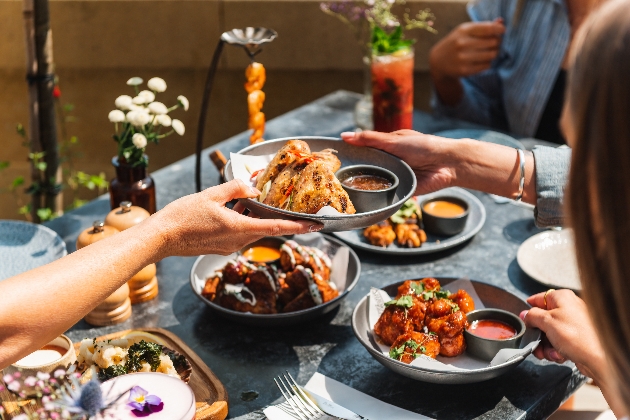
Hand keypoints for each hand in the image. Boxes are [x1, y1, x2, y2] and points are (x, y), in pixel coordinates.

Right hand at [150, 179, 321, 257]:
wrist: (161, 238)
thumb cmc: (182, 216)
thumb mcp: (210, 195)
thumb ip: (235, 188)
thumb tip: (252, 187)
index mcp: (238, 228)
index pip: (276, 227)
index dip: (297, 226)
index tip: (314, 226)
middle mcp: (237, 240)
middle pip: (266, 228)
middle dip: (280, 219)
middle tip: (295, 210)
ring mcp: (228, 245)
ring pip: (252, 229)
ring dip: (257, 216)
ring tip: (256, 199)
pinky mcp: (220, 246)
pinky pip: (240, 232)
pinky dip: (244, 220)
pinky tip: (236, 207)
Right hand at [341, 130, 455, 194]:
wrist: (446, 164)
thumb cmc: (422, 146)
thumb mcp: (393, 140)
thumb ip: (369, 139)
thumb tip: (344, 135)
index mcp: (386, 147)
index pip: (364, 151)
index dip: (350, 155)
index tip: (332, 160)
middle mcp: (389, 162)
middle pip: (367, 168)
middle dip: (354, 174)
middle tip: (334, 180)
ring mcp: (394, 177)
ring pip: (374, 183)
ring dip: (365, 187)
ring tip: (344, 192)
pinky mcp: (400, 191)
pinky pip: (385, 196)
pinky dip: (377, 198)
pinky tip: (362, 202)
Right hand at [429, 19, 504, 80]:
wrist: (439, 61)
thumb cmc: (456, 42)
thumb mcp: (466, 31)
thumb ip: (483, 26)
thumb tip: (501, 22)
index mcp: (463, 31)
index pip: (488, 28)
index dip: (499, 29)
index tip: (502, 31)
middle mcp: (462, 43)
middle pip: (493, 42)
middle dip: (497, 42)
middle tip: (494, 43)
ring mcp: (463, 58)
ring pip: (491, 55)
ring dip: (493, 53)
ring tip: (489, 52)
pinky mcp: (465, 70)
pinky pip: (486, 66)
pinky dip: (487, 63)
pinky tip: (481, 61)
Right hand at [520, 289, 605, 378]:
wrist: (599, 358)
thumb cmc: (578, 336)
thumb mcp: (547, 321)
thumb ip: (532, 316)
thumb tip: (525, 315)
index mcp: (562, 298)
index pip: (538, 299)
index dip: (529, 311)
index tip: (525, 322)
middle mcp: (568, 308)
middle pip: (542, 320)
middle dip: (538, 335)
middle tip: (536, 343)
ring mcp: (573, 323)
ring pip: (549, 334)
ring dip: (545, 345)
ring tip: (551, 352)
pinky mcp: (576, 338)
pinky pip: (558, 342)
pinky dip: (556, 350)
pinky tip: (559, 355)